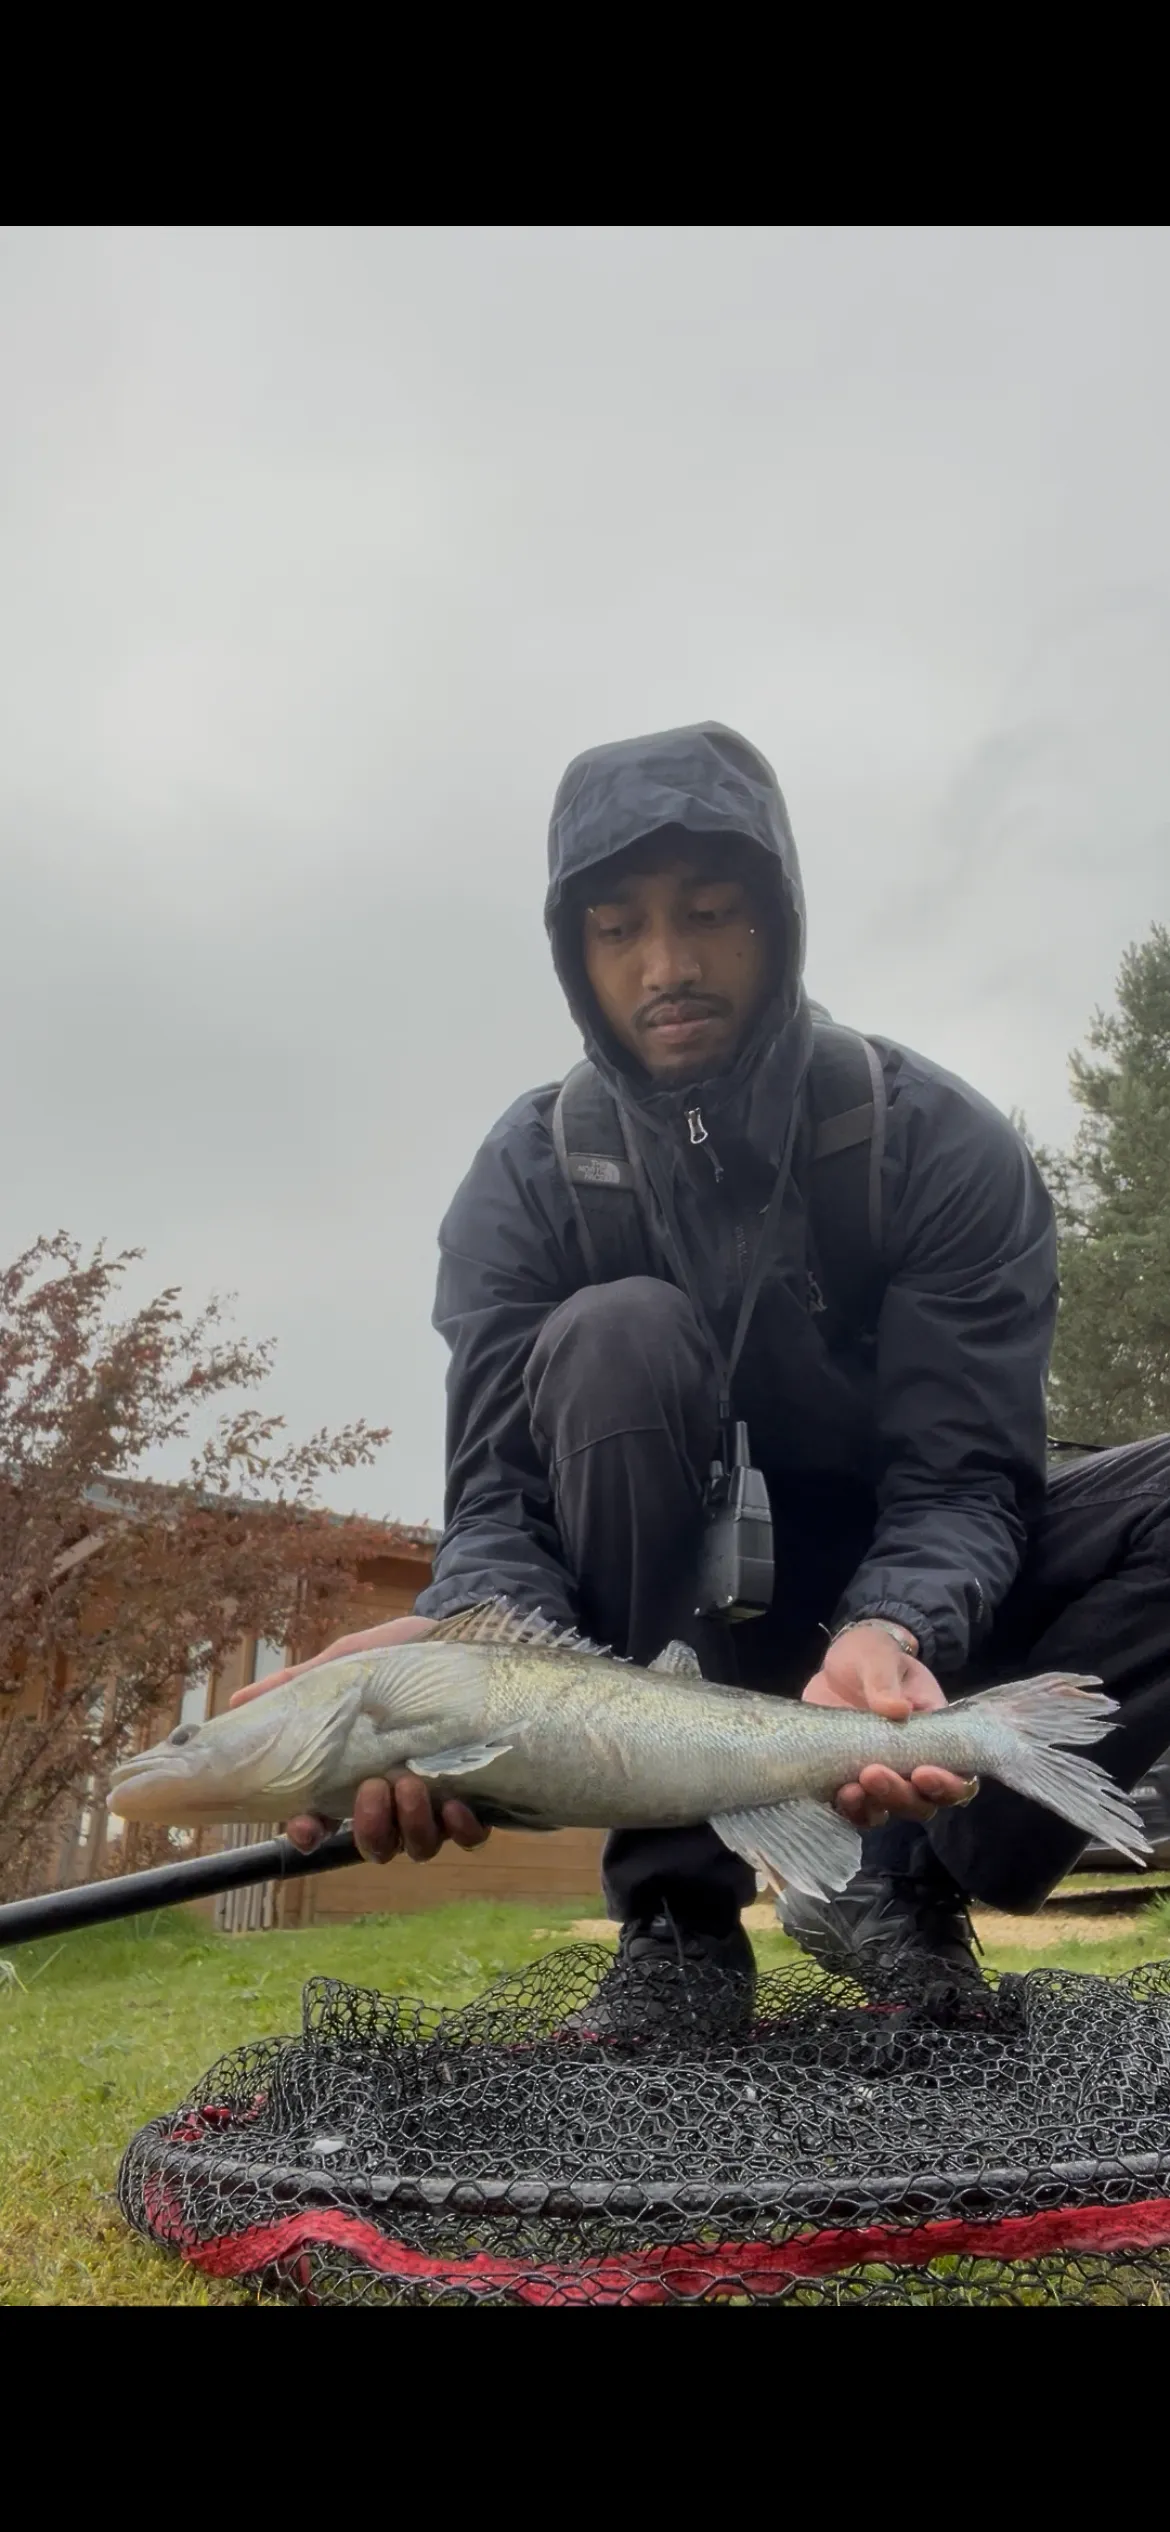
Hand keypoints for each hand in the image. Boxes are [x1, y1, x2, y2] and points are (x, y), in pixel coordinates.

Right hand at [229, 1613, 490, 1864]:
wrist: (459, 1635)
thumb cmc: (398, 1656)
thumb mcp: (345, 1664)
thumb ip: (296, 1685)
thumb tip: (239, 1702)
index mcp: (352, 1776)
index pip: (321, 1824)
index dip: (308, 1835)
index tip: (305, 1825)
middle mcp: (392, 1799)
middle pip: (374, 1846)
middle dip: (370, 1829)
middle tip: (373, 1788)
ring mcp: (434, 1802)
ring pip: (417, 1847)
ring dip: (411, 1827)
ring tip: (411, 1785)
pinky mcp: (477, 1794)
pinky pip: (468, 1836)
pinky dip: (461, 1831)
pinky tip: (455, 1806)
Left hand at [802, 1623, 975, 1830]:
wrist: (836, 1665)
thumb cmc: (872, 1656)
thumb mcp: (879, 1657)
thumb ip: (886, 1680)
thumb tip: (896, 1709)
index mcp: (936, 1736)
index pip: (958, 1775)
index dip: (947, 1784)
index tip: (923, 1772)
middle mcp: (913, 1764)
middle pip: (923, 1802)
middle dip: (902, 1795)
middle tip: (873, 1773)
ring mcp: (881, 1775)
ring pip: (889, 1810)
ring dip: (875, 1806)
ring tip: (852, 1790)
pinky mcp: (849, 1780)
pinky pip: (856, 1809)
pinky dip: (850, 1809)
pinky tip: (838, 1795)